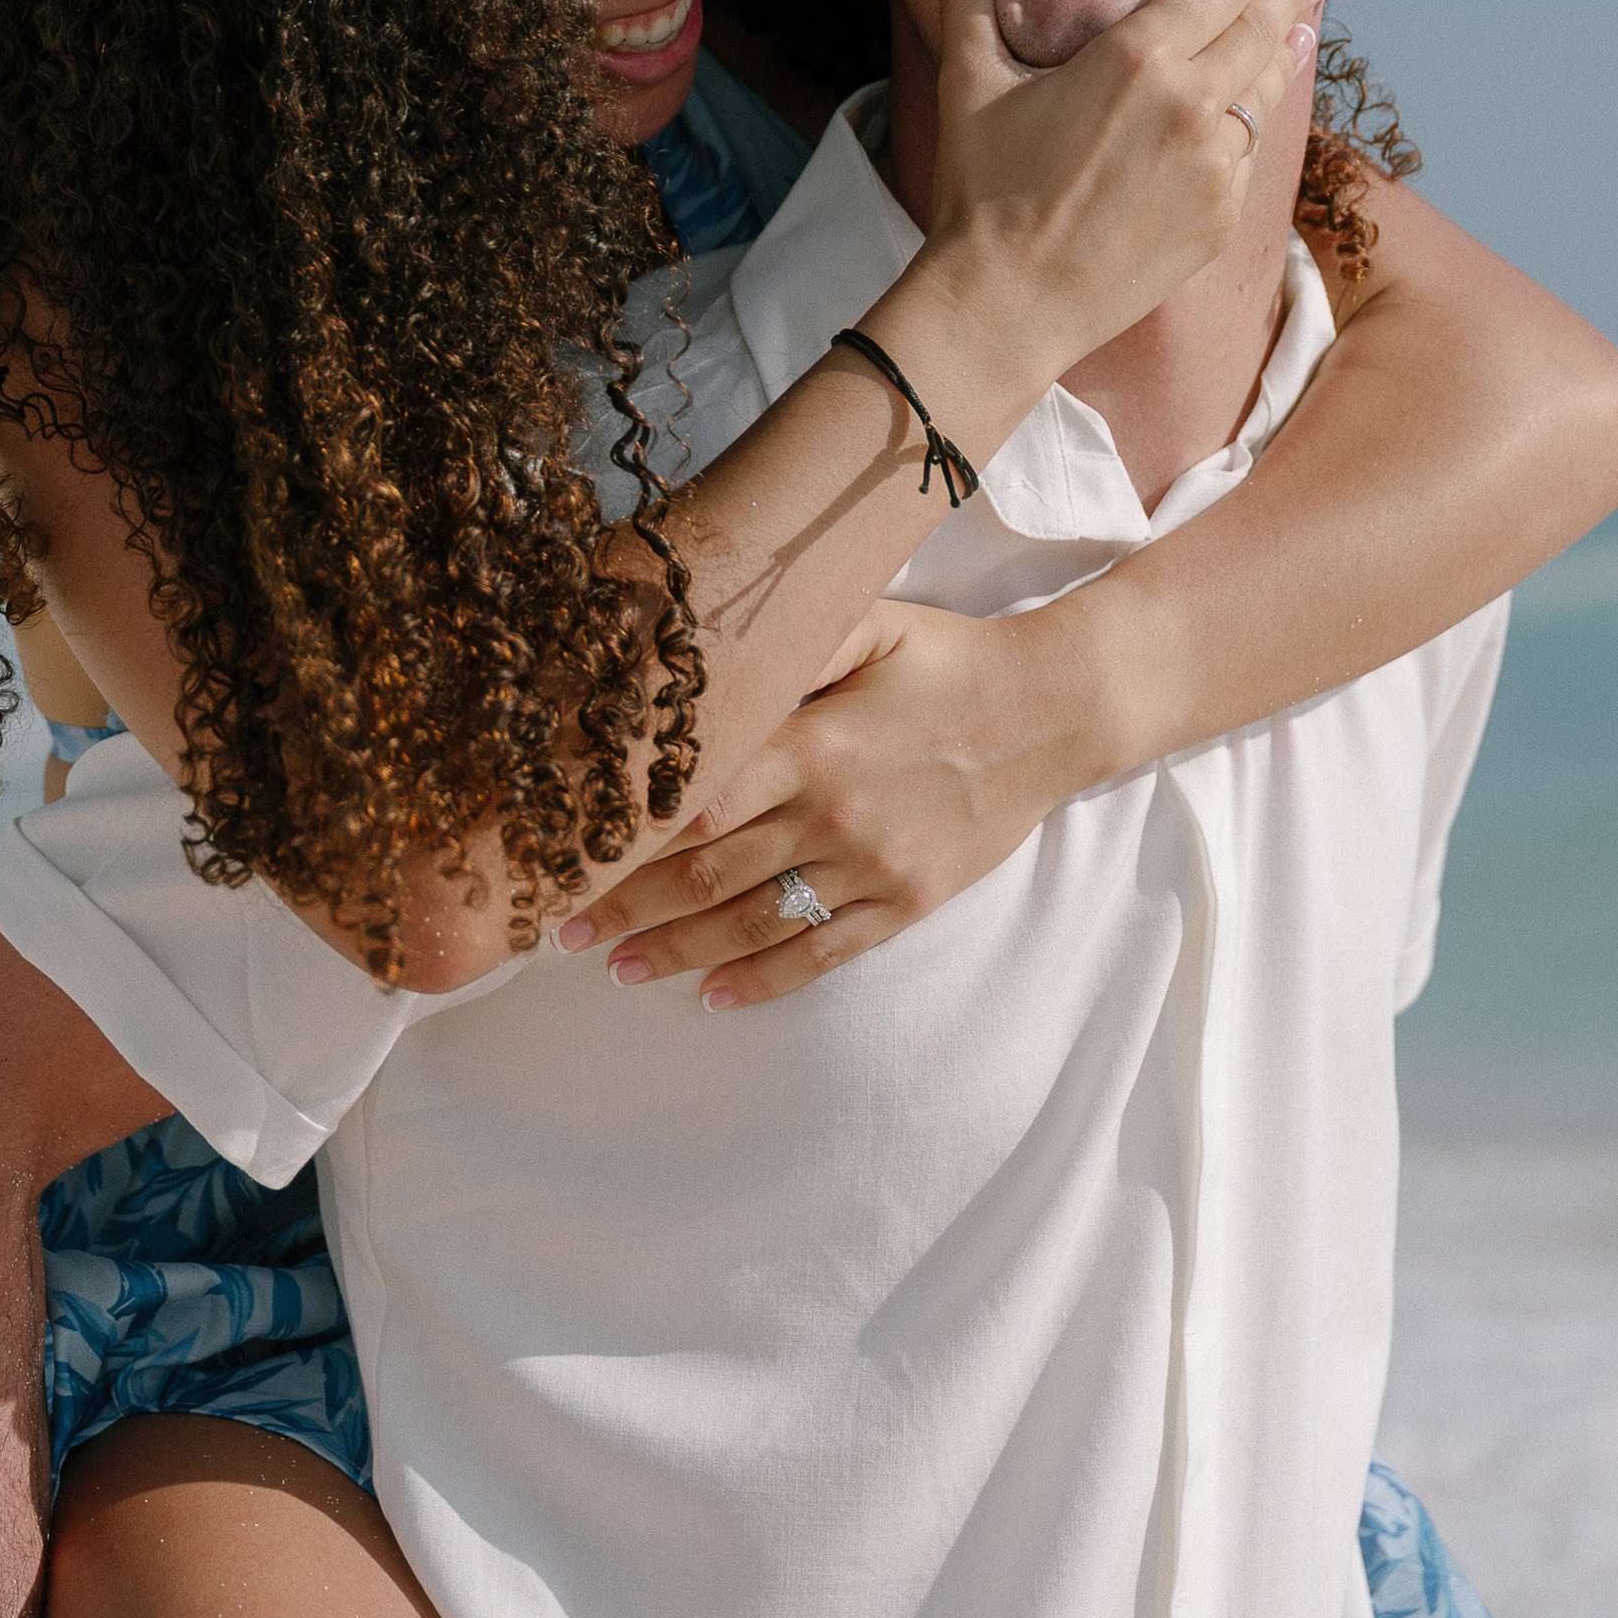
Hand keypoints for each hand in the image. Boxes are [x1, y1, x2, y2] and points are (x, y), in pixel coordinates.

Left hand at [558, 599, 1089, 1008]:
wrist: (1057, 710)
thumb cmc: (950, 659)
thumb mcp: (869, 621)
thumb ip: (788, 642)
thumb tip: (698, 650)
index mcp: (810, 742)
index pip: (690, 805)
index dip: (620, 840)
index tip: (564, 860)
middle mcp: (833, 812)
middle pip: (704, 875)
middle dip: (624, 906)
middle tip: (560, 931)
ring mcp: (871, 865)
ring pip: (752, 922)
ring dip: (676, 951)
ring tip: (616, 967)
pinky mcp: (907, 901)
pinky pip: (822, 952)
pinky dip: (763, 980)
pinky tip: (712, 996)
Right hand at [918, 0, 1323, 373]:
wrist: (1009, 304)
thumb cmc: (982, 193)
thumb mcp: (967, 86)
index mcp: (1135, 58)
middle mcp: (1191, 104)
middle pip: (1263, 28)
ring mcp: (1215, 166)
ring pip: (1268, 92)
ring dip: (1287, 52)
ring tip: (1303, 27)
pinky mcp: (1221, 219)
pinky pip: (1248, 157)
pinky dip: (1253, 126)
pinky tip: (1257, 112)